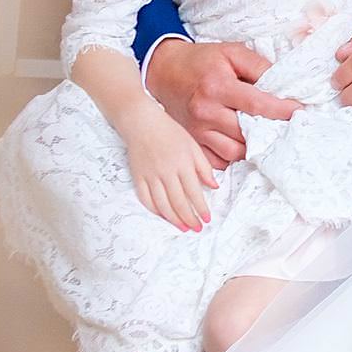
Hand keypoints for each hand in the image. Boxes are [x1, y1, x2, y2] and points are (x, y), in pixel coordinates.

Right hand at [124, 111, 220, 232]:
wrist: (142, 122)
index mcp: (182, 163)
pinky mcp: (137, 177)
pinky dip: (154, 210)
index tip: (207, 219)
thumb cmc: (170, 132)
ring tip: (183, 227)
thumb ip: (203, 166)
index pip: (194, 192)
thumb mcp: (192, 145)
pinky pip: (145, 199)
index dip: (201, 208)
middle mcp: (166, 171)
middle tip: (196, 228)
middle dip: (189, 218)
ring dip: (174, 219)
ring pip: (162, 204)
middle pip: (178, 202)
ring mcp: (150, 175)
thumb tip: (214, 186)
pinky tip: (164, 216)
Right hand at [145, 39, 300, 163]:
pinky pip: (218, 162)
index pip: (256, 104)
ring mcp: (196, 131)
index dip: (281, 110)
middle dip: (270, 131)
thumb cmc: (201, 61)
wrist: (164, 70)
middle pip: (246, 132)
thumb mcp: (231, 52)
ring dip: (253, 147)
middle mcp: (205, 112)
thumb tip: (282, 83)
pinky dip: (233, 157)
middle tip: (286, 127)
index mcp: (217, 87)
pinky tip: (243, 145)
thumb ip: (258, 65)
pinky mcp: (192, 142)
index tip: (299, 112)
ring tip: (265, 137)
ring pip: (234, 152)